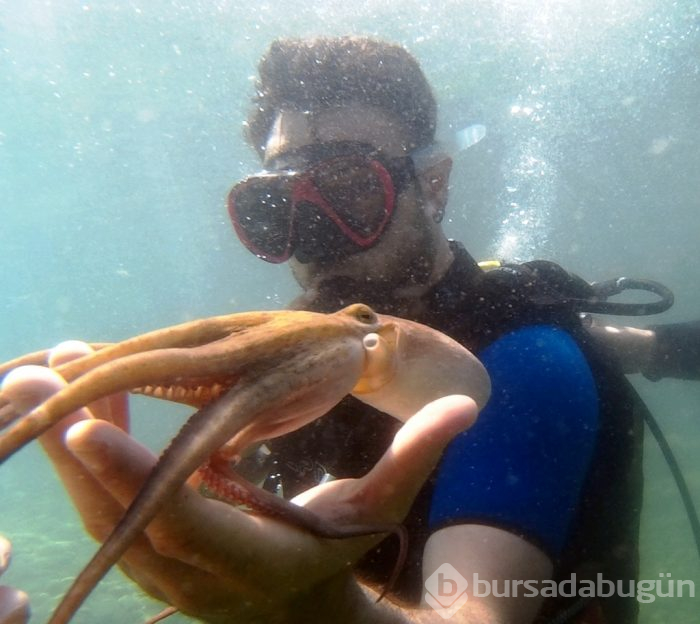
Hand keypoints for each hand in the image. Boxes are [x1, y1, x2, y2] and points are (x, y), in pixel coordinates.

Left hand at [1, 341, 477, 623]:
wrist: (296, 618)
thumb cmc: (339, 554)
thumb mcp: (379, 511)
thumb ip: (414, 457)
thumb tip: (466, 406)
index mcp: (254, 560)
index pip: (186, 522)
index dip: (136, 478)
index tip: (88, 427)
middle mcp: (194, 576)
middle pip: (119, 517)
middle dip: (75, 450)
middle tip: (40, 382)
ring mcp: (161, 573)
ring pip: (97, 515)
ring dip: (67, 451)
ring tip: (44, 378)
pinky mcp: (146, 557)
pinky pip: (104, 508)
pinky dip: (85, 459)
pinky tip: (79, 403)